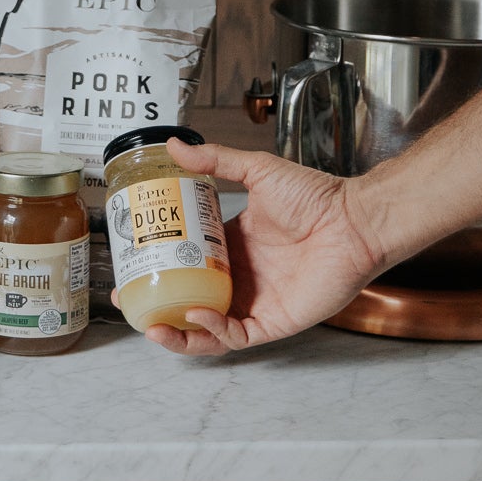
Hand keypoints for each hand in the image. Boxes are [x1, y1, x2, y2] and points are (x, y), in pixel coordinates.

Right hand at [132, 137, 385, 355]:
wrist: (352, 220)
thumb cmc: (315, 196)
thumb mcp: (256, 171)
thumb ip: (216, 160)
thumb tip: (174, 146)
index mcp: (234, 246)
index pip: (189, 263)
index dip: (160, 268)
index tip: (131, 264)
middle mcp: (242, 277)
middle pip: (190, 300)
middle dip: (158, 306)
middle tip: (129, 298)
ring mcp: (256, 301)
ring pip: (208, 328)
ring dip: (177, 332)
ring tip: (150, 325)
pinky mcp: (274, 321)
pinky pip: (236, 335)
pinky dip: (213, 329)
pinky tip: (196, 314)